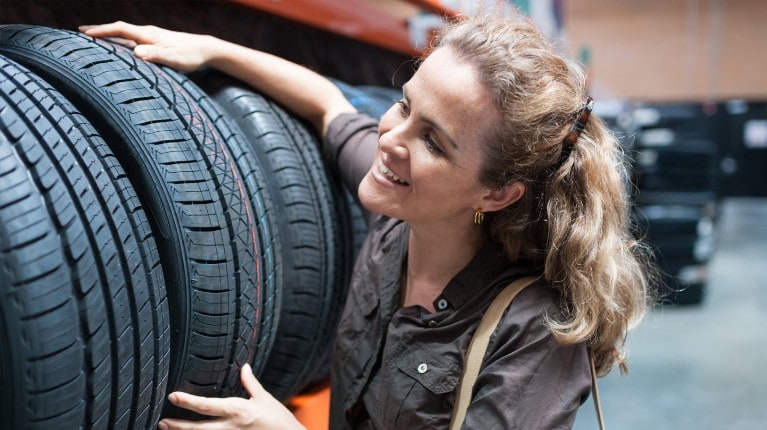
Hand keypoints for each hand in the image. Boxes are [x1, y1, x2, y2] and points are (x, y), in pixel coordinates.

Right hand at [79, 21, 216, 71]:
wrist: (205, 49)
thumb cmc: (191, 56)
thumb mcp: (175, 59)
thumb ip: (156, 55)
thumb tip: (137, 53)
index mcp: (149, 35)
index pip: (121, 29)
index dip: (102, 31)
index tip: (85, 33)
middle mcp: (147, 33)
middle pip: (119, 29)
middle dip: (99, 30)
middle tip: (79, 32)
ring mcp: (151, 37)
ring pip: (124, 34)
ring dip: (108, 34)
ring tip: (92, 38)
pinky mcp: (155, 42)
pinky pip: (131, 39)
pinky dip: (119, 40)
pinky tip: (116, 46)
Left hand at [157, 364, 305, 429]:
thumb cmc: (279, 420)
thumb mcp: (265, 399)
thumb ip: (251, 384)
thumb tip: (244, 367)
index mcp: (239, 411)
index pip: (208, 406)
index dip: (188, 401)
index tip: (173, 396)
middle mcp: (232, 427)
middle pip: (198, 428)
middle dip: (178, 425)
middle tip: (162, 421)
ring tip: (168, 428)